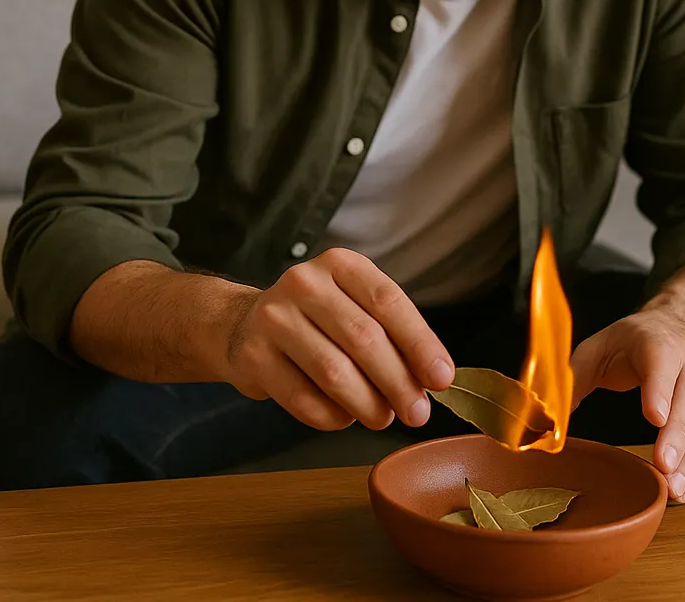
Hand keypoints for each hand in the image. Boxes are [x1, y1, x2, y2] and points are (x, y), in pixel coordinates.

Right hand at [219, 248, 455, 431]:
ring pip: (334, 372)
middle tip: (418, 413)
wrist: (243, 325)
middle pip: (363, 338)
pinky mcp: (253, 356)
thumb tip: (431, 379)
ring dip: (367, 404)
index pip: (388, 301)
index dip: (420, 342)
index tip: (442, 377)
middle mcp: (305, 284)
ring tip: (383, 418)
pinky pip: (302, 398)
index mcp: (340, 265)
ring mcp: (274, 318)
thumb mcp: (354, 307)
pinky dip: (331, 416)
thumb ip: (392, 335)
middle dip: (398, 382)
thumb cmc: (317, 320)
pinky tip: (344, 417)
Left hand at [569, 308, 684, 503]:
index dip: (660, 389)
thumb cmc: (631, 343)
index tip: (654, 417)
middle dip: (680, 434)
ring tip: (675, 490)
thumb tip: (549, 419)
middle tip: (664, 466)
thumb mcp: (597, 348)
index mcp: (657, 343)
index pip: (662, 362)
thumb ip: (573, 379)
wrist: (677, 328)